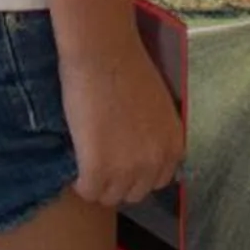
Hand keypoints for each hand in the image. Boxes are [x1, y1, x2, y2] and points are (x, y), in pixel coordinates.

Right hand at [62, 36, 185, 206]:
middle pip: (134, 193)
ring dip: (97, 183)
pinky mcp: (98, 169)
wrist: (103, 52)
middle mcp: (156, 163)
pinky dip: (79, 182)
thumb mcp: (156, 107)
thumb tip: (139, 152)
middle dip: (118, 179)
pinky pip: (88, 192)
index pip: (157, 181)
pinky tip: (76, 160)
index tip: (121, 159)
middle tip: (101, 158)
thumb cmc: (127, 67)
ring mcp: (127, 169)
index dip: (136, 171)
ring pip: (110, 197)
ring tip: (86, 158)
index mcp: (173, 146)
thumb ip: (154, 135)